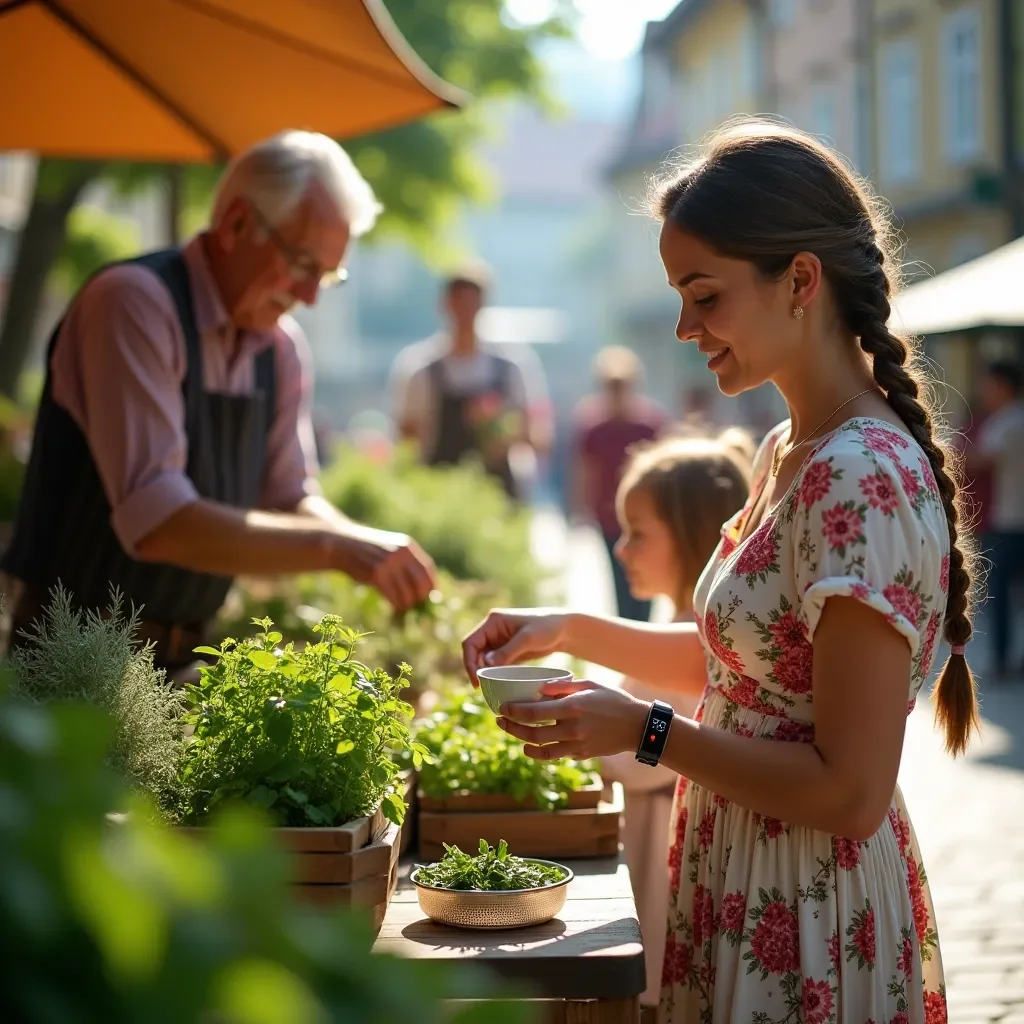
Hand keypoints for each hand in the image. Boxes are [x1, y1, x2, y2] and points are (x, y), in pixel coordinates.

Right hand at [334, 527, 437, 612]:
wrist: (343, 545)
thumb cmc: (369, 552)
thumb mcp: (391, 549)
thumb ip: (407, 562)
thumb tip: (428, 587)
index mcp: (406, 546)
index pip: (428, 568)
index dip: (431, 584)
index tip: (431, 595)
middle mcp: (400, 554)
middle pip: (421, 583)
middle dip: (420, 597)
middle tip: (414, 603)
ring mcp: (388, 564)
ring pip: (407, 593)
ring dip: (406, 603)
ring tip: (401, 605)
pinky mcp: (376, 575)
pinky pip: (393, 596)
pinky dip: (396, 604)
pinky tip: (394, 606)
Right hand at [462, 608, 568, 683]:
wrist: (564, 630)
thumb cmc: (547, 628)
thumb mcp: (527, 639)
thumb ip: (507, 651)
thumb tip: (485, 663)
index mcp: (493, 621)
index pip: (470, 642)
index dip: (469, 661)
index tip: (476, 680)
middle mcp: (493, 630)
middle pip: (474, 652)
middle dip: (475, 669)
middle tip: (481, 687)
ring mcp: (499, 641)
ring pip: (482, 659)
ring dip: (482, 672)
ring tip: (487, 688)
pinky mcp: (507, 650)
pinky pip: (494, 663)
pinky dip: (492, 673)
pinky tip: (495, 684)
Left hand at [497, 678, 650, 759]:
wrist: (637, 726)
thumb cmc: (613, 700)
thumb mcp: (590, 685)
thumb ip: (563, 686)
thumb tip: (539, 689)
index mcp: (572, 708)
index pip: (534, 713)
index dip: (514, 712)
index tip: (502, 708)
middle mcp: (572, 729)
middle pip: (533, 734)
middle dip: (512, 728)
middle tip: (500, 721)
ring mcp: (577, 745)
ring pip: (542, 750)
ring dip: (523, 743)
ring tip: (514, 735)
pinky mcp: (582, 755)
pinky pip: (556, 755)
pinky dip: (542, 752)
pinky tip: (533, 746)